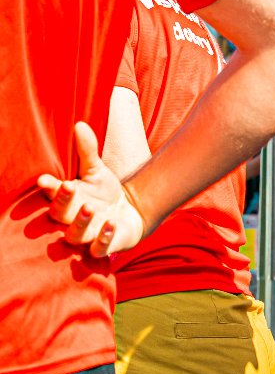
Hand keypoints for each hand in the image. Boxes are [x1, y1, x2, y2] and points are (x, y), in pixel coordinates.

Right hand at [35, 122, 148, 257]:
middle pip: (59, 214)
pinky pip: (99, 249)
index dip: (48, 187)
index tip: (44, 179)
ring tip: (90, 207)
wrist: (129, 214)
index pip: (52, 193)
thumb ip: (87, 151)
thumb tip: (80, 124)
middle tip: (68, 187)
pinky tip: (111, 225)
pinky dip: (104, 239)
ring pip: (75, 235)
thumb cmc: (104, 192)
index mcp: (67, 199)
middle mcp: (72, 218)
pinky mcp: (103, 246)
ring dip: (81, 222)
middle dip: (61, 202)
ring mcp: (87, 234)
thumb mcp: (97, 171)